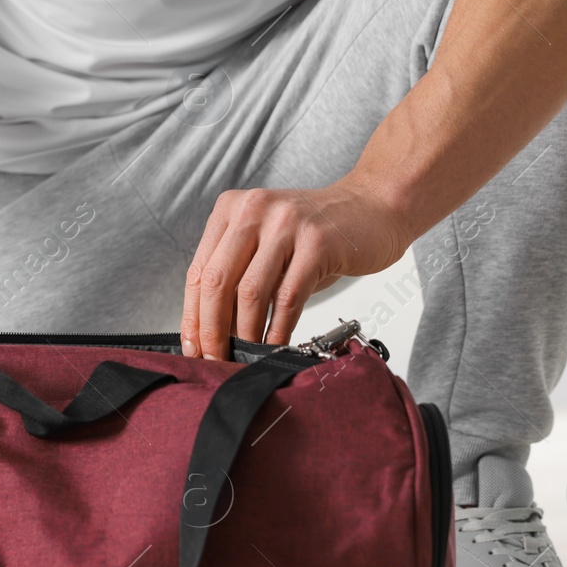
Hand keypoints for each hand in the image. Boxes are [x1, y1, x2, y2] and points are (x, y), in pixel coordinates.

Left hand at [181, 180, 413, 356]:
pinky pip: (288, 298)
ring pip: (250, 292)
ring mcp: (286, 224)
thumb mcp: (267, 242)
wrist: (372, 206)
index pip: (199, 271)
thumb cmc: (317, 233)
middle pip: (217, 282)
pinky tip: (274, 347)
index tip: (193, 347)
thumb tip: (212, 330)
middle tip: (214, 360)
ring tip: (244, 357)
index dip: (193, 316)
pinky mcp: (318, 244)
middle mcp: (254, 210)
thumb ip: (238, 273)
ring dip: (245, 334)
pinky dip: (278, 330)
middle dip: (213, 330)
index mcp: (231, 208)